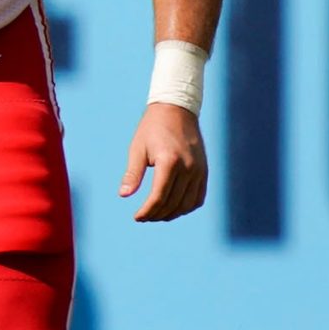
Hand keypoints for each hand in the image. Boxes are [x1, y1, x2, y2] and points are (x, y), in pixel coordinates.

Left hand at [120, 103, 206, 221]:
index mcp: (169, 162)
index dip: (147, 211)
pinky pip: (199, 197)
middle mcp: (189, 168)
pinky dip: (186, 207)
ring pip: (188, 204)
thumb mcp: (137, 149)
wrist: (177, 111)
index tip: (136, 217)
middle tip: (143, 217)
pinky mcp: (205, 171)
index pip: (158, 197)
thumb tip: (123, 195)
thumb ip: (132, 173)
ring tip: (156, 215)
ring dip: (172, 214)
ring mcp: (200, 171)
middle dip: (156, 214)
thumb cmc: (152, 129)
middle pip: (172, 203)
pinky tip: (173, 209)